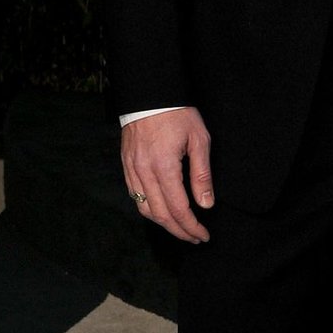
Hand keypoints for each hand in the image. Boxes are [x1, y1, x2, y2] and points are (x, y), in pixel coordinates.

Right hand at [122, 107, 213, 242]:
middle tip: (195, 238)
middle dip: (179, 231)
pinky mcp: (126, 166)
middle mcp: (144, 173)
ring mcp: (132, 170)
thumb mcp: (199, 140)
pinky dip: (149, 210)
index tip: (204, 235)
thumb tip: (206, 205)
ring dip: (164, 224)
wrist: (149, 94)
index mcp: (164, 167)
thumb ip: (202, 174)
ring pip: (145, 209)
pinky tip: (162, 212)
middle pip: (161, 215)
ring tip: (181, 228)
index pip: (179, 209)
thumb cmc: (177, 113)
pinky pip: (135, 196)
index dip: (192, 227)